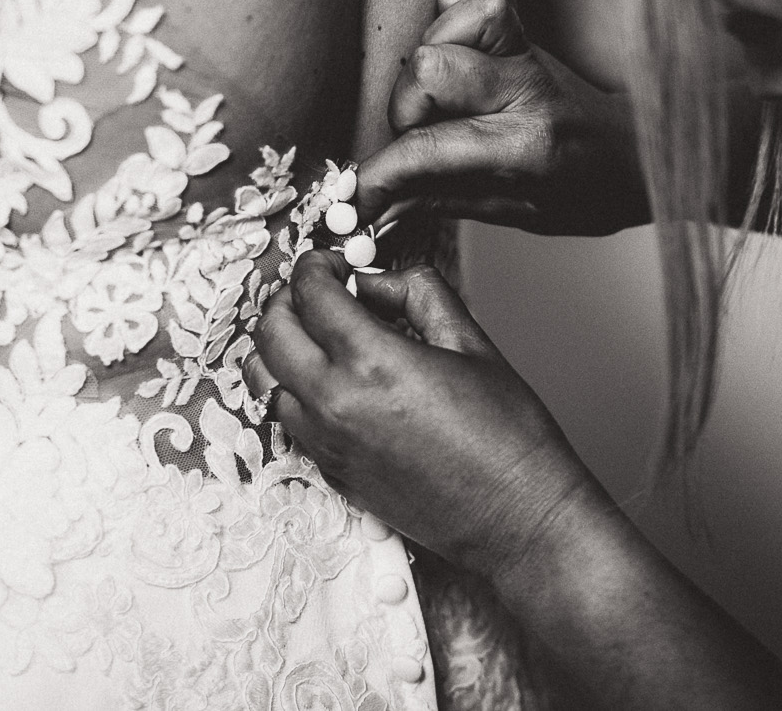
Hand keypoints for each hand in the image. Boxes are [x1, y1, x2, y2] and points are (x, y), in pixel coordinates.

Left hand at [254, 255, 605, 580]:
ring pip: (265, 379)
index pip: (310, 291)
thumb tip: (377, 280)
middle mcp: (334, 402)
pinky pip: (286, 420)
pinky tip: (334, 383)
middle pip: (271, 331)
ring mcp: (326, 443)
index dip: (318, 264)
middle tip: (324, 294)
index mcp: (371, 361)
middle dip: (290, 299)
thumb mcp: (469, 341)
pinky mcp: (330, 473)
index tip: (338, 264)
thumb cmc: (507, 435)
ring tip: (321, 338)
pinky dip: (294, 391)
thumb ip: (417, 293)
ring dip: (283, 347)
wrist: (516, 518)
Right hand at [356, 0, 649, 234]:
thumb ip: (438, 201)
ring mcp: (531, 52)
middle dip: (405, 104)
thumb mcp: (514, 213)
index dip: (380, 173)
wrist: (638, 157)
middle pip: (431, 66)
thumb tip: (377, 207)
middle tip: (416, 132)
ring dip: (430, 54)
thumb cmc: (584, 191)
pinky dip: (454, 13)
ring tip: (441, 94)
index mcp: (526, 147)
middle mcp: (528, 89)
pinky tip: (458, 49)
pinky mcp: (530, 28)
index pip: (430, 148)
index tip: (358, 192)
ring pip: (455, 19)